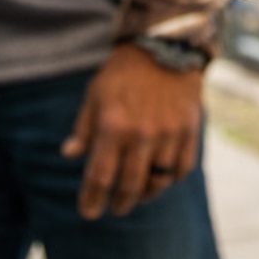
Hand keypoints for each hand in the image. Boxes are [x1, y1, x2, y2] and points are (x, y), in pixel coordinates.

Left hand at [62, 42, 204, 219]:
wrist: (165, 46)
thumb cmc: (123, 72)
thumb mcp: (95, 95)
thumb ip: (83, 128)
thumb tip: (69, 154)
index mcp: (113, 126)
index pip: (99, 177)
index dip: (92, 200)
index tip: (88, 212)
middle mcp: (141, 134)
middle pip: (130, 187)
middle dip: (119, 203)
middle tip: (114, 207)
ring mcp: (168, 134)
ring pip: (158, 182)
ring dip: (146, 194)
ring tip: (138, 194)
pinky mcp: (189, 131)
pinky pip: (181, 169)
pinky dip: (171, 179)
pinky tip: (161, 177)